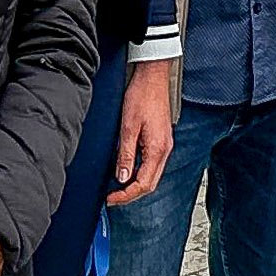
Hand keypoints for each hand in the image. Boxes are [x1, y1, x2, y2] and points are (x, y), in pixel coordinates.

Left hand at [107, 57, 177, 205]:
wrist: (152, 77)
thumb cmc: (141, 96)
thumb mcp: (128, 127)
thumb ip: (126, 155)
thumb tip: (121, 178)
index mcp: (157, 149)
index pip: (143, 184)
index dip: (126, 195)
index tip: (111, 199)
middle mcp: (164, 149)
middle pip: (150, 183)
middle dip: (131, 194)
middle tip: (113, 198)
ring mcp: (164, 144)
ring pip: (152, 175)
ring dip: (136, 184)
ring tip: (117, 187)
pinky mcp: (161, 139)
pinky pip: (152, 164)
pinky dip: (140, 172)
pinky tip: (128, 170)